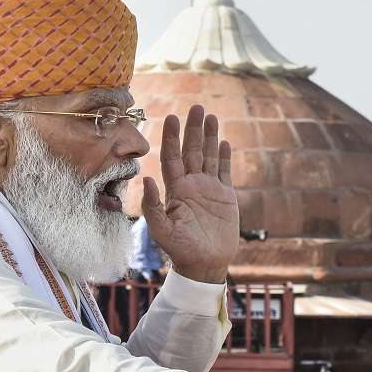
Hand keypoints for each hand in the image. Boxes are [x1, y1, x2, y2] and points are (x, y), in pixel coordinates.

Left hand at [141, 105, 238, 283]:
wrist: (204, 265)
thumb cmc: (180, 251)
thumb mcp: (162, 230)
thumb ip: (152, 206)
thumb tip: (146, 179)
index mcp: (176, 190)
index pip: (172, 157)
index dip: (172, 137)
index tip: (172, 117)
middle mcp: (191, 185)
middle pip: (192, 151)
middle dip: (193, 129)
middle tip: (196, 107)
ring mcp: (209, 190)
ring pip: (209, 157)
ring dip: (210, 137)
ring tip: (211, 117)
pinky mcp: (225, 197)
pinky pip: (224, 172)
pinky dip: (224, 157)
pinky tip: (224, 142)